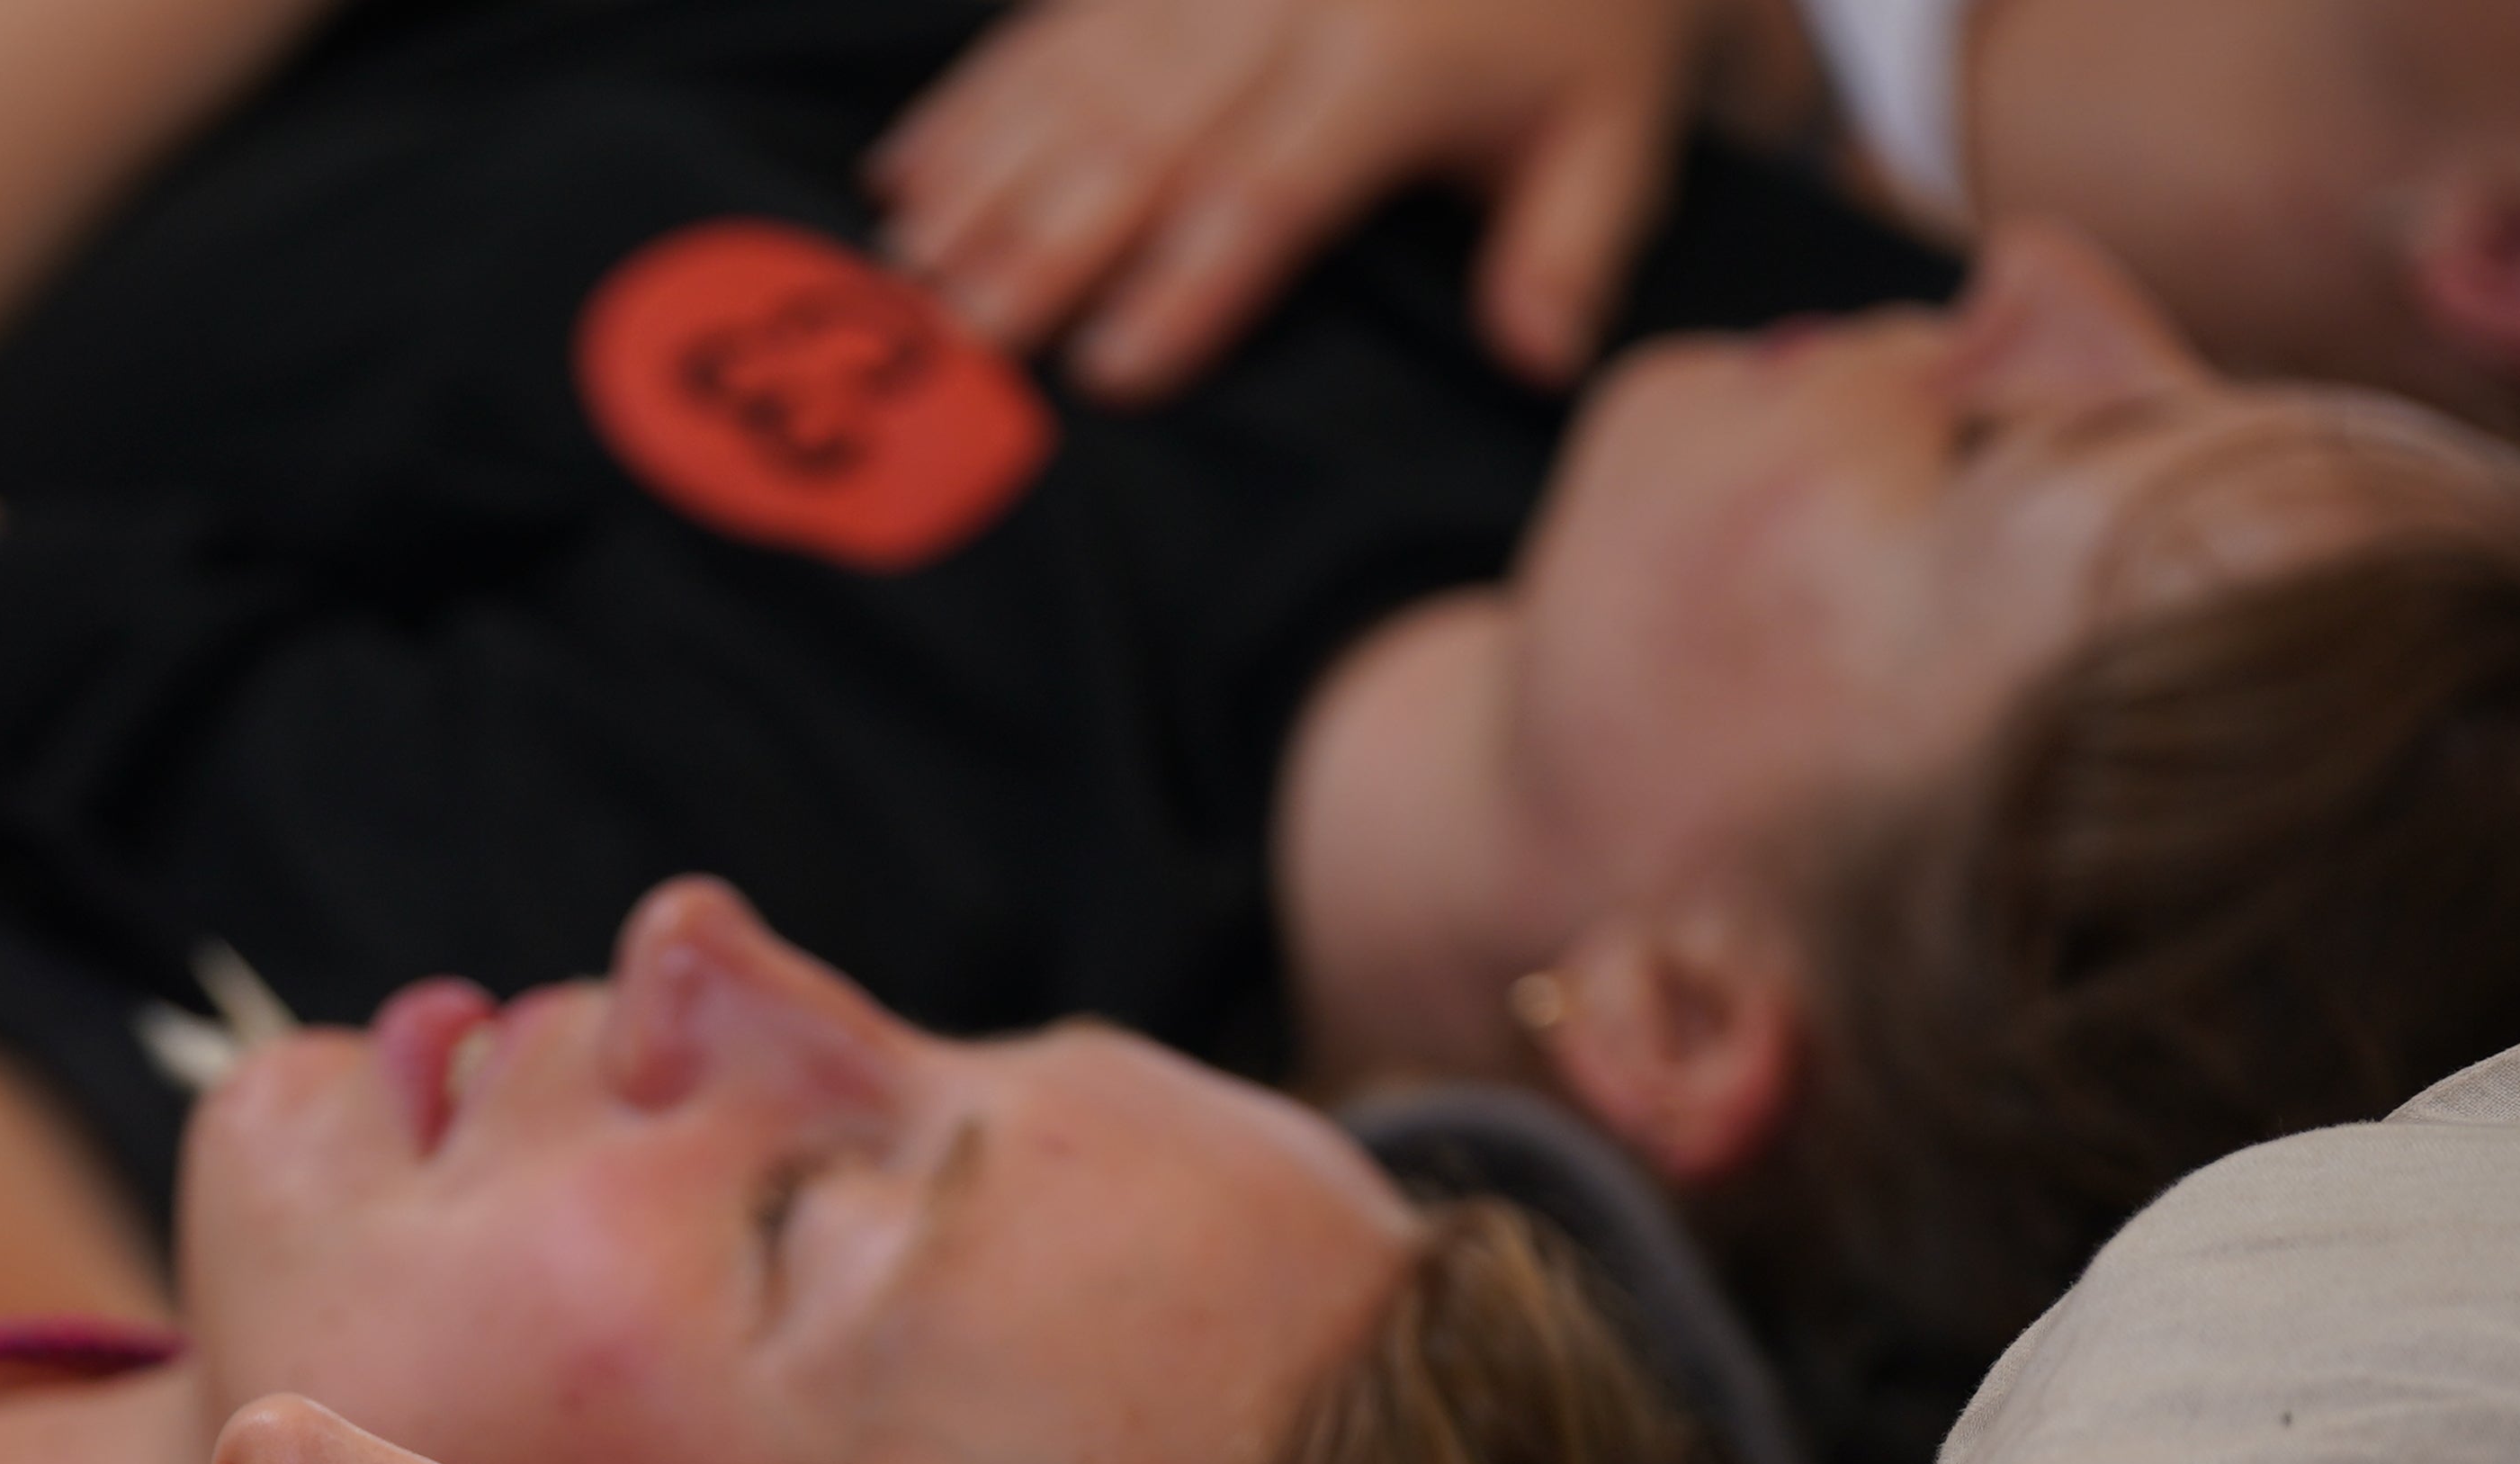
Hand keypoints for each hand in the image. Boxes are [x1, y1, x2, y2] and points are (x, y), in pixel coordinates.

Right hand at [872, 0, 1720, 398]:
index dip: (1188, 282)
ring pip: (1075, 78)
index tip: (1112, 372)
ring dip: (979, 179)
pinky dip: (970, 100)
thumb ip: (1569, 245)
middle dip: (1041, 244)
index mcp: (1396, 62)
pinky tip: (903, 172)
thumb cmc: (1580, 27)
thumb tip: (1537, 355)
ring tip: (903, 276)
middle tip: (957, 347)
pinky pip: (1053, 22)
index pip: (1273, 188)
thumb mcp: (1616, 130)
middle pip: (1142, 137)